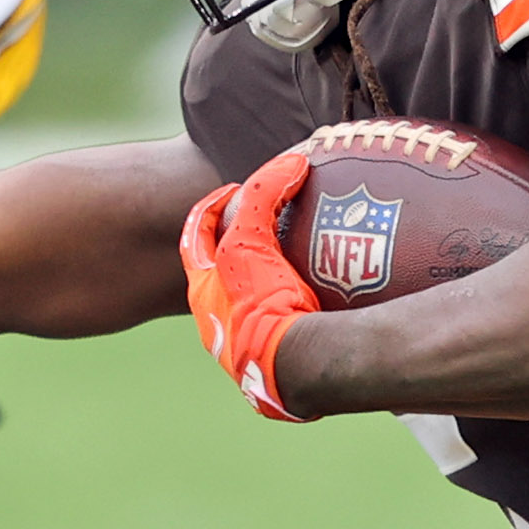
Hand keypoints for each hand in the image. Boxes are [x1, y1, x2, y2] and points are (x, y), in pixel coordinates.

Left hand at [178, 146, 317, 420]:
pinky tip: (334, 296)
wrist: (291, 368)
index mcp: (203, 294)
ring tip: (305, 256)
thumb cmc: (259, 302)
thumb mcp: (251, 240)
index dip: (210, 208)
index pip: (194, 238)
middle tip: (268, 222)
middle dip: (241, 246)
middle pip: (222, 273)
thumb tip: (293, 159)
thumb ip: (265, 193)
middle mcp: (219, 324)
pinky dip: (306, 307)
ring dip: (275, 279)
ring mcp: (250, 348)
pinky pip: (293, 326)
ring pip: (257, 304)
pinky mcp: (283, 363)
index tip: (235, 188)